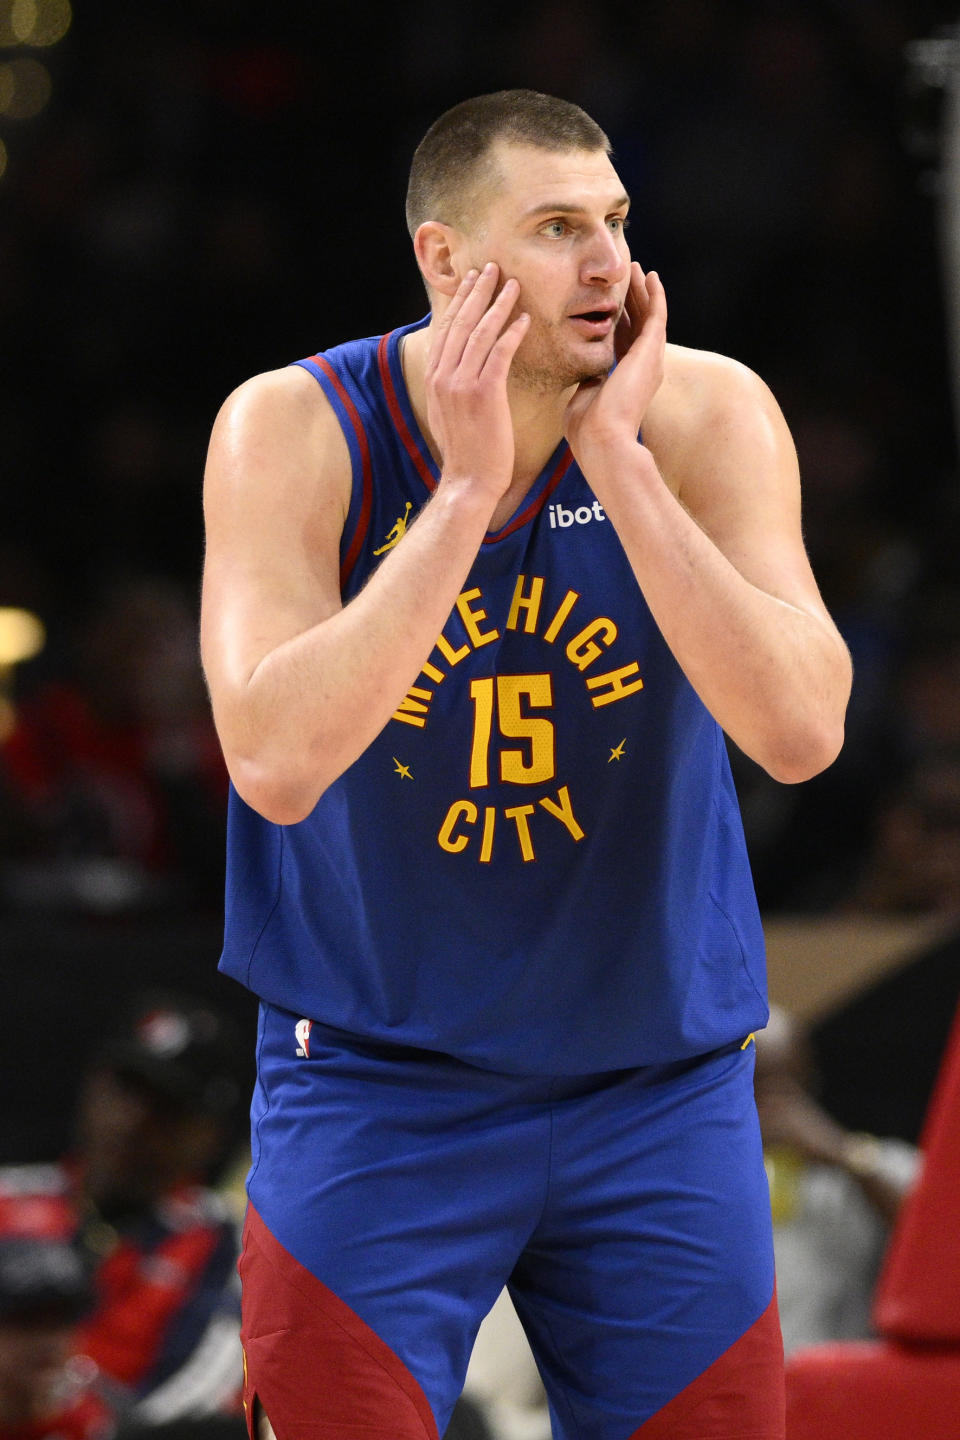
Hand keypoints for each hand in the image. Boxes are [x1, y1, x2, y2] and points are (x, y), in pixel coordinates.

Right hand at [425, 263, 529, 503]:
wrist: (469, 481)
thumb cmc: (466, 452)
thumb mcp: (447, 414)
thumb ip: (450, 386)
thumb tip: (456, 368)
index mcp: (434, 379)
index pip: (447, 329)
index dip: (460, 301)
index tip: (472, 281)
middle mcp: (443, 377)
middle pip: (460, 323)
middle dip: (476, 292)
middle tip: (491, 268)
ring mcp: (461, 385)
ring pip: (479, 333)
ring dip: (497, 304)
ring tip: (511, 283)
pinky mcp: (484, 394)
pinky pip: (499, 354)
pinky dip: (511, 333)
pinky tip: (523, 319)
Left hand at [563, 262, 666, 461]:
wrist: (601, 438)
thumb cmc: (588, 429)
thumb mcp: (586, 398)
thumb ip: (591, 382)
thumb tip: (589, 375)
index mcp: (626, 380)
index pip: (624, 344)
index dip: (620, 322)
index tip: (613, 304)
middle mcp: (643, 368)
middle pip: (639, 326)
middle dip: (635, 301)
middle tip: (630, 277)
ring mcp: (649, 359)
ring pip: (650, 317)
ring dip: (645, 292)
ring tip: (640, 270)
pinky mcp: (651, 351)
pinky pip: (657, 316)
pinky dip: (656, 296)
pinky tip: (651, 277)